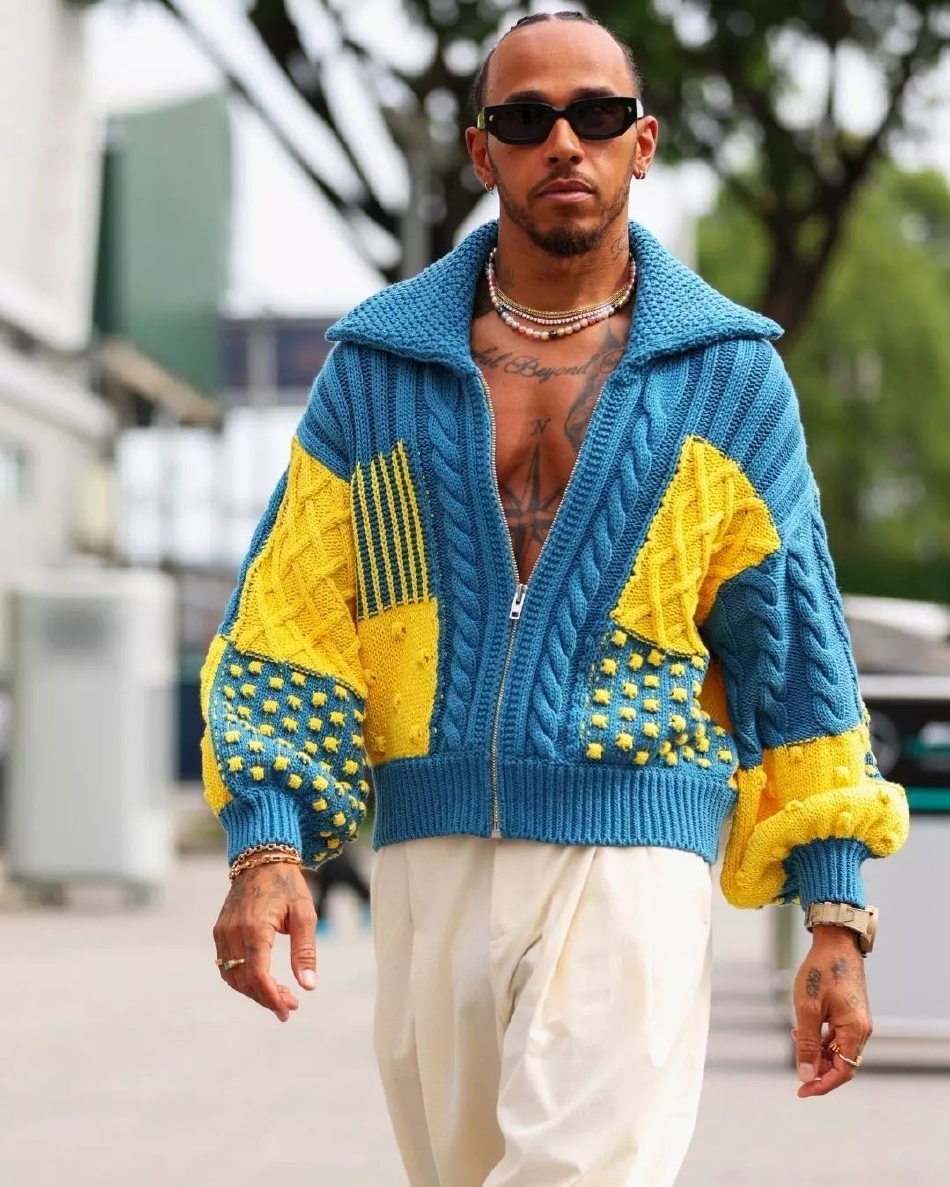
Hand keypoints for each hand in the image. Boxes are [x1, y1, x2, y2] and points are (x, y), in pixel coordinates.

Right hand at [213, 862, 317, 1021]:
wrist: (261, 858)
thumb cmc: (288, 884)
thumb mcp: (305, 914)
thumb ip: (305, 951)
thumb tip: (309, 986)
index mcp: (255, 928)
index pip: (258, 975)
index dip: (271, 997)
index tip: (288, 1010)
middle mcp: (233, 932)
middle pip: (244, 980)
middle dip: (266, 997)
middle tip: (290, 1005)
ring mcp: (222, 932)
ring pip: (232, 976)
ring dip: (253, 991)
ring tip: (280, 995)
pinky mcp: (219, 930)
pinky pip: (226, 964)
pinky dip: (242, 978)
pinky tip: (262, 980)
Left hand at [792, 926, 870, 1097]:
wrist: (835, 943)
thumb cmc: (820, 972)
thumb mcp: (807, 1009)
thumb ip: (807, 1043)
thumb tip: (806, 1075)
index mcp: (855, 1030)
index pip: (843, 1071)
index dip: (822, 1084)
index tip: (802, 1090)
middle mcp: (861, 1029)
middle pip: (842, 1063)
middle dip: (819, 1069)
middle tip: (796, 1070)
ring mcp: (857, 1021)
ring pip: (839, 1050)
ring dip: (818, 1053)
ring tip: (796, 1042)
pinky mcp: (851, 1013)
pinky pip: (838, 1036)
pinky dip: (822, 1039)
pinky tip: (803, 1031)